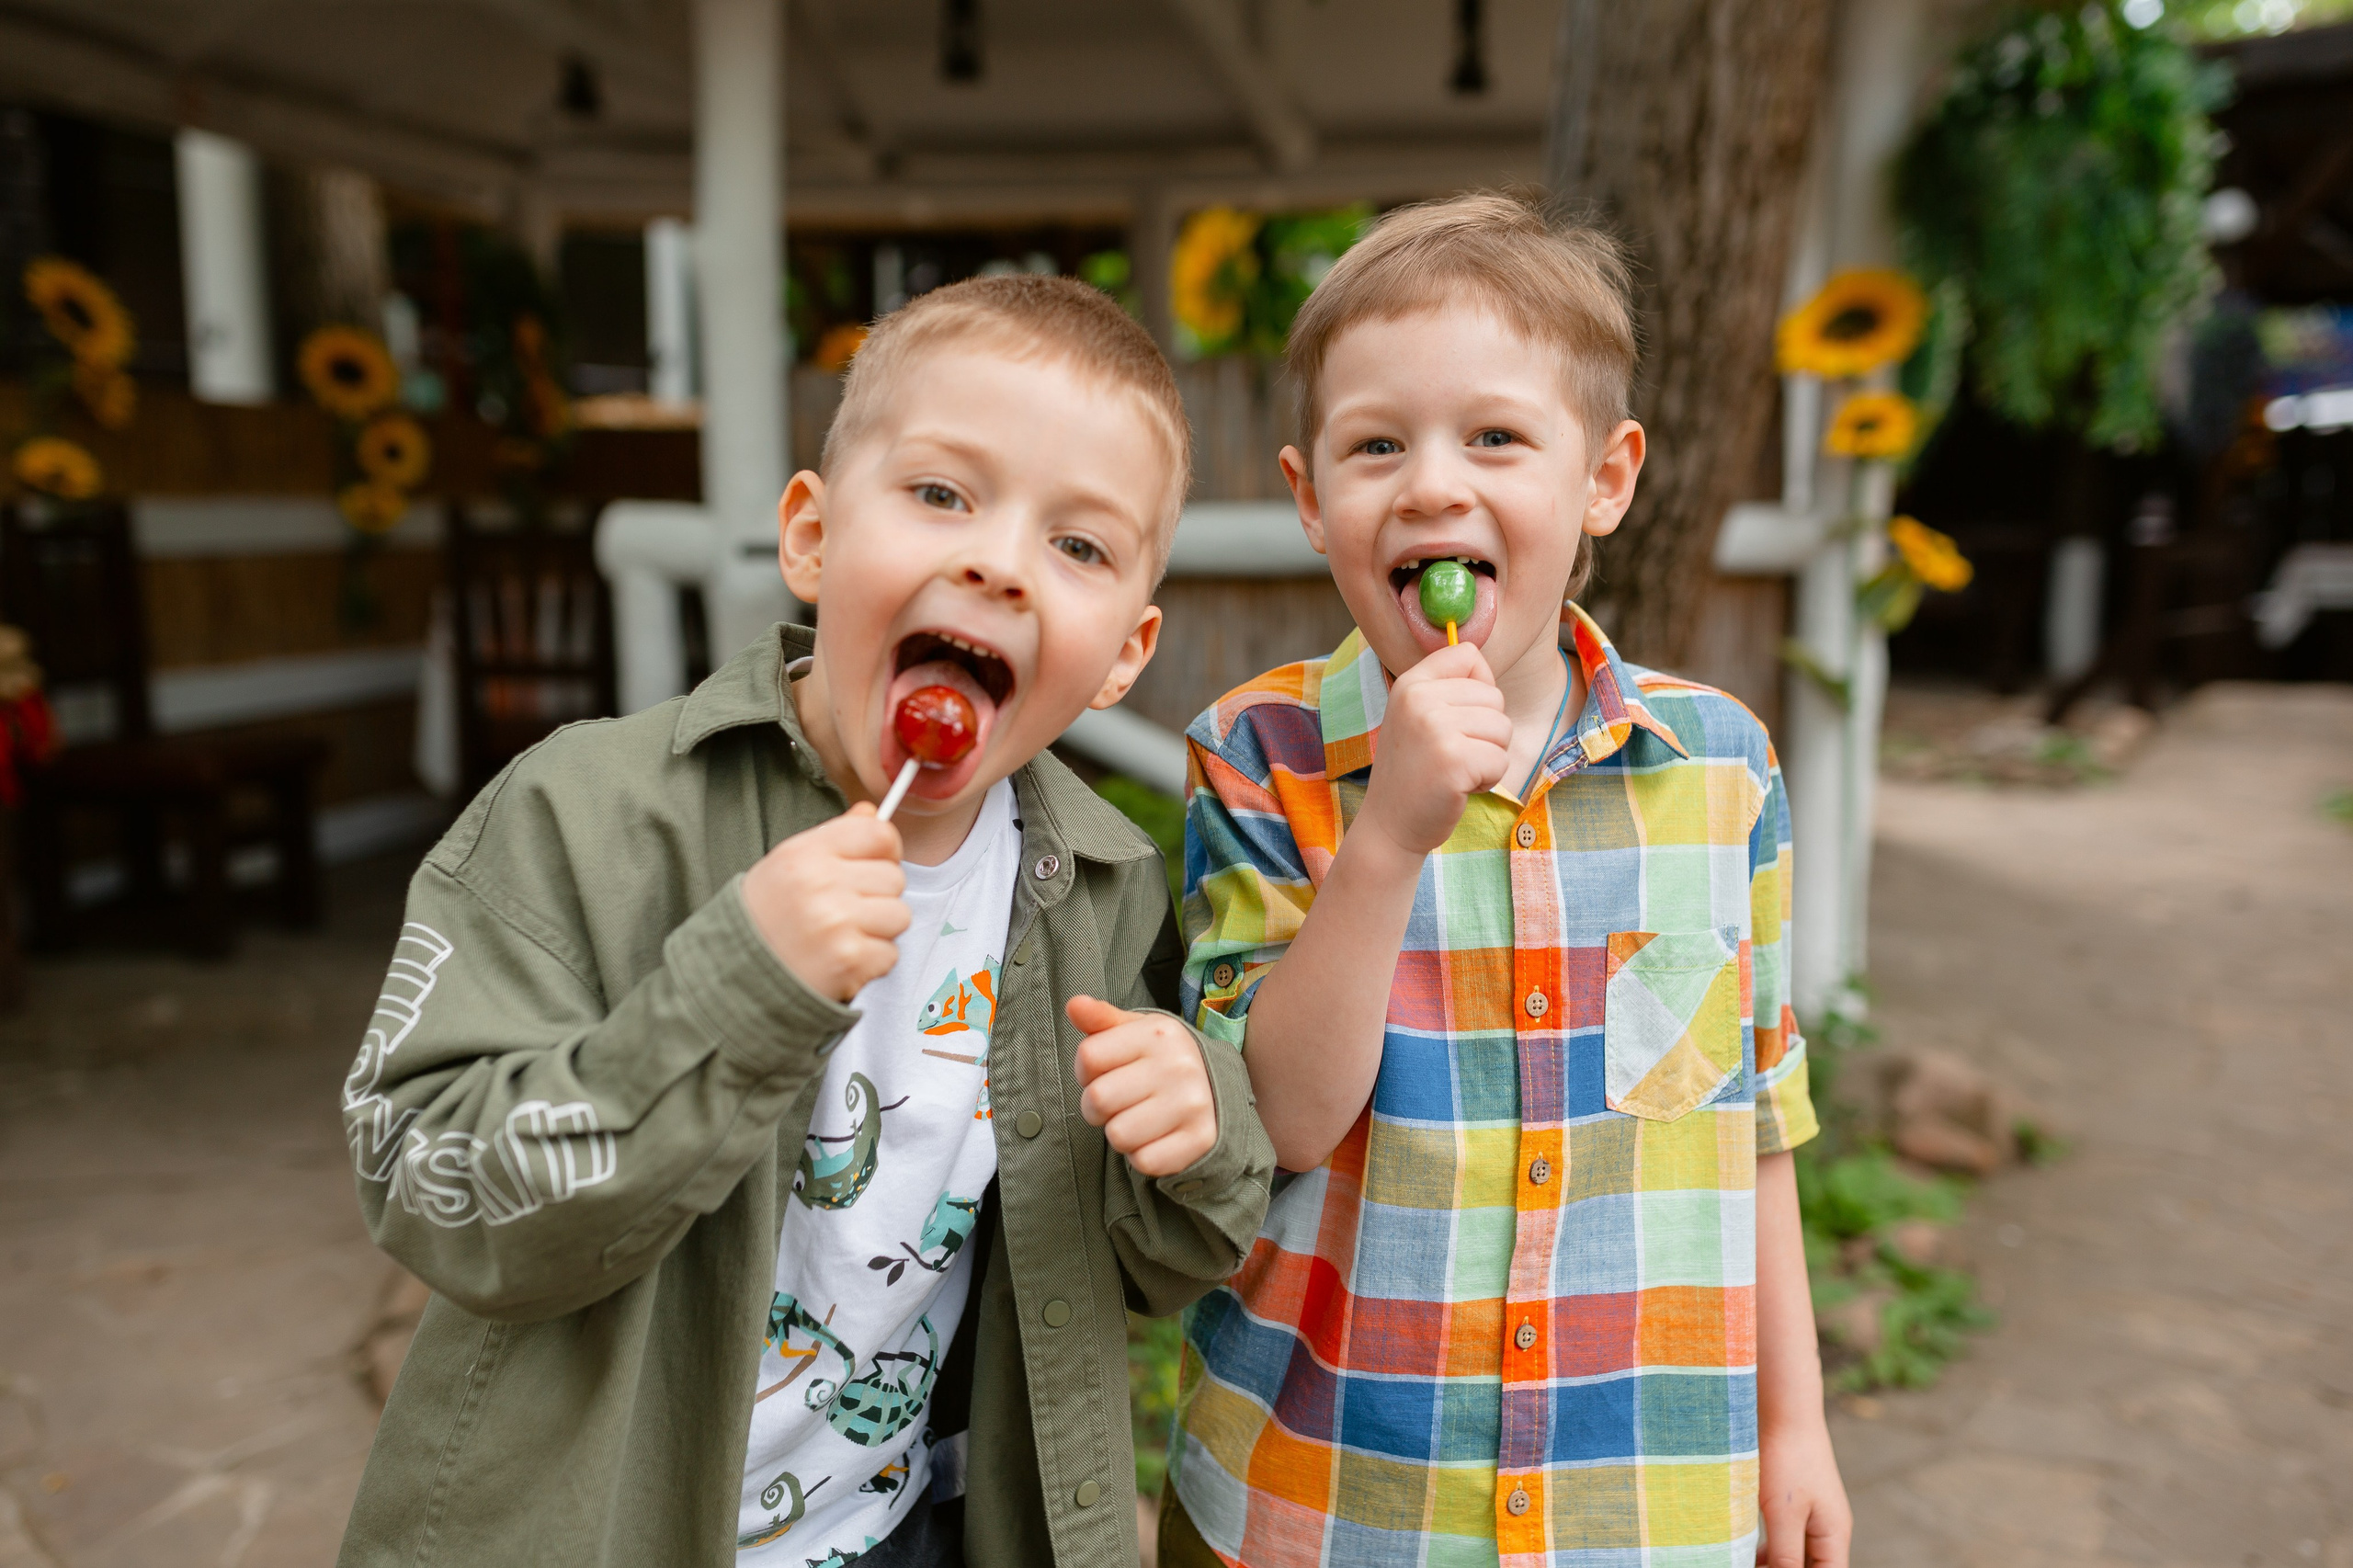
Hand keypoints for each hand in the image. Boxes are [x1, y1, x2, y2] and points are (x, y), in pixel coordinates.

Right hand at [740, 803, 908, 1002]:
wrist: (735, 976)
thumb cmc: (767, 916)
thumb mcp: (789, 864)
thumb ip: (835, 837)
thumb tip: (873, 813)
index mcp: (806, 853)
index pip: (879, 834)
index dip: (886, 851)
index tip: (874, 866)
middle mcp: (821, 883)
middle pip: (895, 877)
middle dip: (878, 896)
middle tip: (845, 911)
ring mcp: (837, 922)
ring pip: (899, 915)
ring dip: (879, 930)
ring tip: (843, 936)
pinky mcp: (849, 959)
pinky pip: (890, 953)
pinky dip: (872, 961)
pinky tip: (841, 959)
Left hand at [1068, 996, 1217, 1176]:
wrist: (1218, 1089)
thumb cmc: (1162, 1060)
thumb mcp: (1135, 1031)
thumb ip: (1101, 1019)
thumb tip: (1074, 1005)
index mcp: (1158, 1033)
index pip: (1088, 1056)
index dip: (1086, 1071)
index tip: (1105, 1073)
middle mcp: (1179, 1066)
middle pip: (1097, 1099)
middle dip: (1098, 1107)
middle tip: (1121, 1101)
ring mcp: (1192, 1104)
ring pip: (1118, 1135)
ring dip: (1121, 1133)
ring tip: (1140, 1118)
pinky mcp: (1200, 1140)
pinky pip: (1144, 1161)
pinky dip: (1143, 1156)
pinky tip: (1157, 1138)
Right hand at [1357, 642, 1510, 855]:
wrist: (1390, 826)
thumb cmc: (1413, 772)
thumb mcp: (1417, 716)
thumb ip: (1446, 688)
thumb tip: (1482, 661)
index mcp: (1410, 683)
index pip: (1468, 654)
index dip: (1479, 686)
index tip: (1458, 716)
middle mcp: (1419, 699)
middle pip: (1494, 696)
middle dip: (1486, 732)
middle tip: (1452, 754)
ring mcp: (1435, 729)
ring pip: (1503, 728)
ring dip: (1489, 756)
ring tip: (1455, 770)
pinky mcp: (1454, 760)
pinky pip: (1501, 760)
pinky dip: (1488, 780)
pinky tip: (1459, 787)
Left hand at [1757, 1416, 1850, 1566]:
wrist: (1785, 1409)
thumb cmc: (1787, 1459)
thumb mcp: (1783, 1515)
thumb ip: (1786, 1556)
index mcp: (1834, 1536)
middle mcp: (1829, 1529)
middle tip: (1751, 1566)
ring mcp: (1813, 1515)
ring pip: (1797, 1555)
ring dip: (1775, 1564)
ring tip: (1744, 1562)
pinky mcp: (1794, 1501)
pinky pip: (1786, 1538)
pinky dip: (1769, 1549)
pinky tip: (1746, 1551)